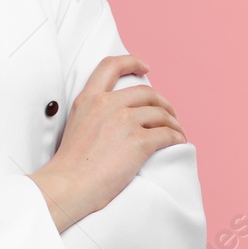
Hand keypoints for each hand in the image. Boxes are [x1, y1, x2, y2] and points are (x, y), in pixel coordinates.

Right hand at [28, 54, 186, 232]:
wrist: (69, 186)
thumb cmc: (70, 165)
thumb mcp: (76, 124)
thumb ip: (94, 113)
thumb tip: (116, 118)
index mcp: (89, 99)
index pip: (111, 66)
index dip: (132, 62)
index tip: (145, 68)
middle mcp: (108, 104)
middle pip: (146, 93)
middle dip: (162, 102)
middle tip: (168, 113)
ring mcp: (124, 122)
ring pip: (160, 114)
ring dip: (172, 122)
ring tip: (176, 132)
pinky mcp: (139, 142)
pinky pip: (167, 134)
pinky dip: (176, 137)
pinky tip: (178, 142)